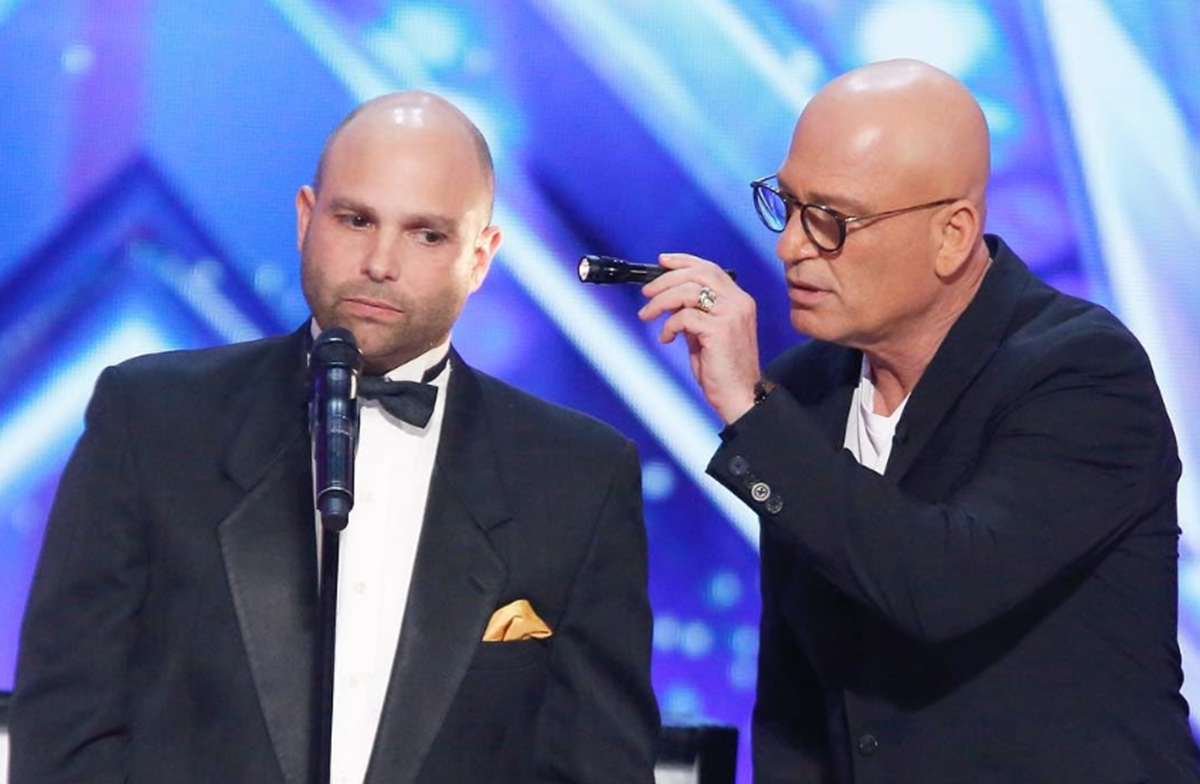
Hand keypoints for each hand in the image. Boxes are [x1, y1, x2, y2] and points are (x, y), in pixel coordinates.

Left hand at [638, 253, 760, 423]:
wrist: (741, 395)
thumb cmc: (724, 369)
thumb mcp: (706, 333)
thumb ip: (693, 313)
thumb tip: (669, 298)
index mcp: (738, 300)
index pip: (710, 268)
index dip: (684, 261)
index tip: (662, 261)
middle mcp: (738, 302)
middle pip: (697, 274)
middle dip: (666, 279)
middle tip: (647, 292)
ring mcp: (731, 314)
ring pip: (688, 291)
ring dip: (661, 301)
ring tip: (648, 314)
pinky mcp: (720, 330)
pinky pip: (685, 317)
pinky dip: (669, 325)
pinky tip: (666, 338)